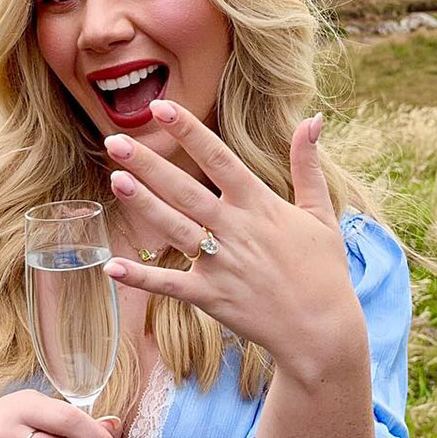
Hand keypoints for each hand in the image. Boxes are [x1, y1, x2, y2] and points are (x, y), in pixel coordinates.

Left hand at [103, 99, 363, 375]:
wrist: (323, 330)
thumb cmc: (324, 270)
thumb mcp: (321, 213)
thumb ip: (307, 165)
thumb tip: (312, 119)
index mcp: (260, 205)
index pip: (219, 158)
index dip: (189, 131)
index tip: (161, 107)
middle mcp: (236, 230)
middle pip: (185, 190)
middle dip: (149, 164)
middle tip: (115, 142)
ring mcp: (221, 264)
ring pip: (174, 228)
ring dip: (144, 205)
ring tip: (115, 180)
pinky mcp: (212, 297)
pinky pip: (170, 285)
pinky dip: (142, 277)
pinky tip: (112, 266)